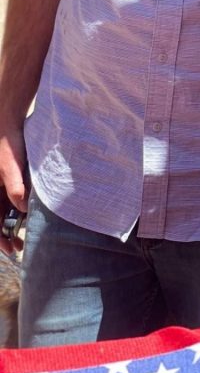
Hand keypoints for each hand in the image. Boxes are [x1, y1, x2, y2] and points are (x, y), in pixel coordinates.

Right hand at [0, 130, 28, 255]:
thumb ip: (15, 187)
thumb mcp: (11, 166)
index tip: (10, 249)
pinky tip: (24, 217)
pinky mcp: (5, 182)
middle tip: (18, 247)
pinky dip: (13, 212)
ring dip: (8, 226)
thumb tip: (23, 208)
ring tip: (21, 237)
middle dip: (3, 236)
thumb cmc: (7, 144)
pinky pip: (6, 202)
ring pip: (0, 213)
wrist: (8, 124)